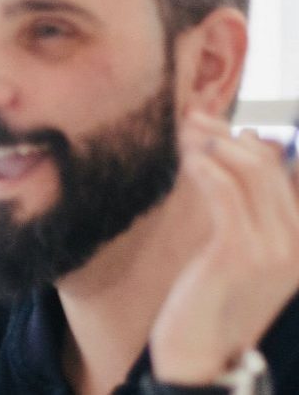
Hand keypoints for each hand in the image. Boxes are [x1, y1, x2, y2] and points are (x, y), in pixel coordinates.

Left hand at [149, 112, 298, 384]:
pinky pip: (225, 192)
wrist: (198, 353)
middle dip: (228, 134)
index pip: (290, 173)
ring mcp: (274, 247)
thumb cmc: (210, 298)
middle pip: (270, 165)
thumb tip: (247, 147)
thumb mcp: (237, 250)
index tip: (221, 124)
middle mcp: (297, 241)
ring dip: (212, 142)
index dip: (256, 143)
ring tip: (183, 131)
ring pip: (250, 171)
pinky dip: (205, 166)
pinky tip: (185, 158)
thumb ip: (247, 207)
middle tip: (192, 118)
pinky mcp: (239, 252)